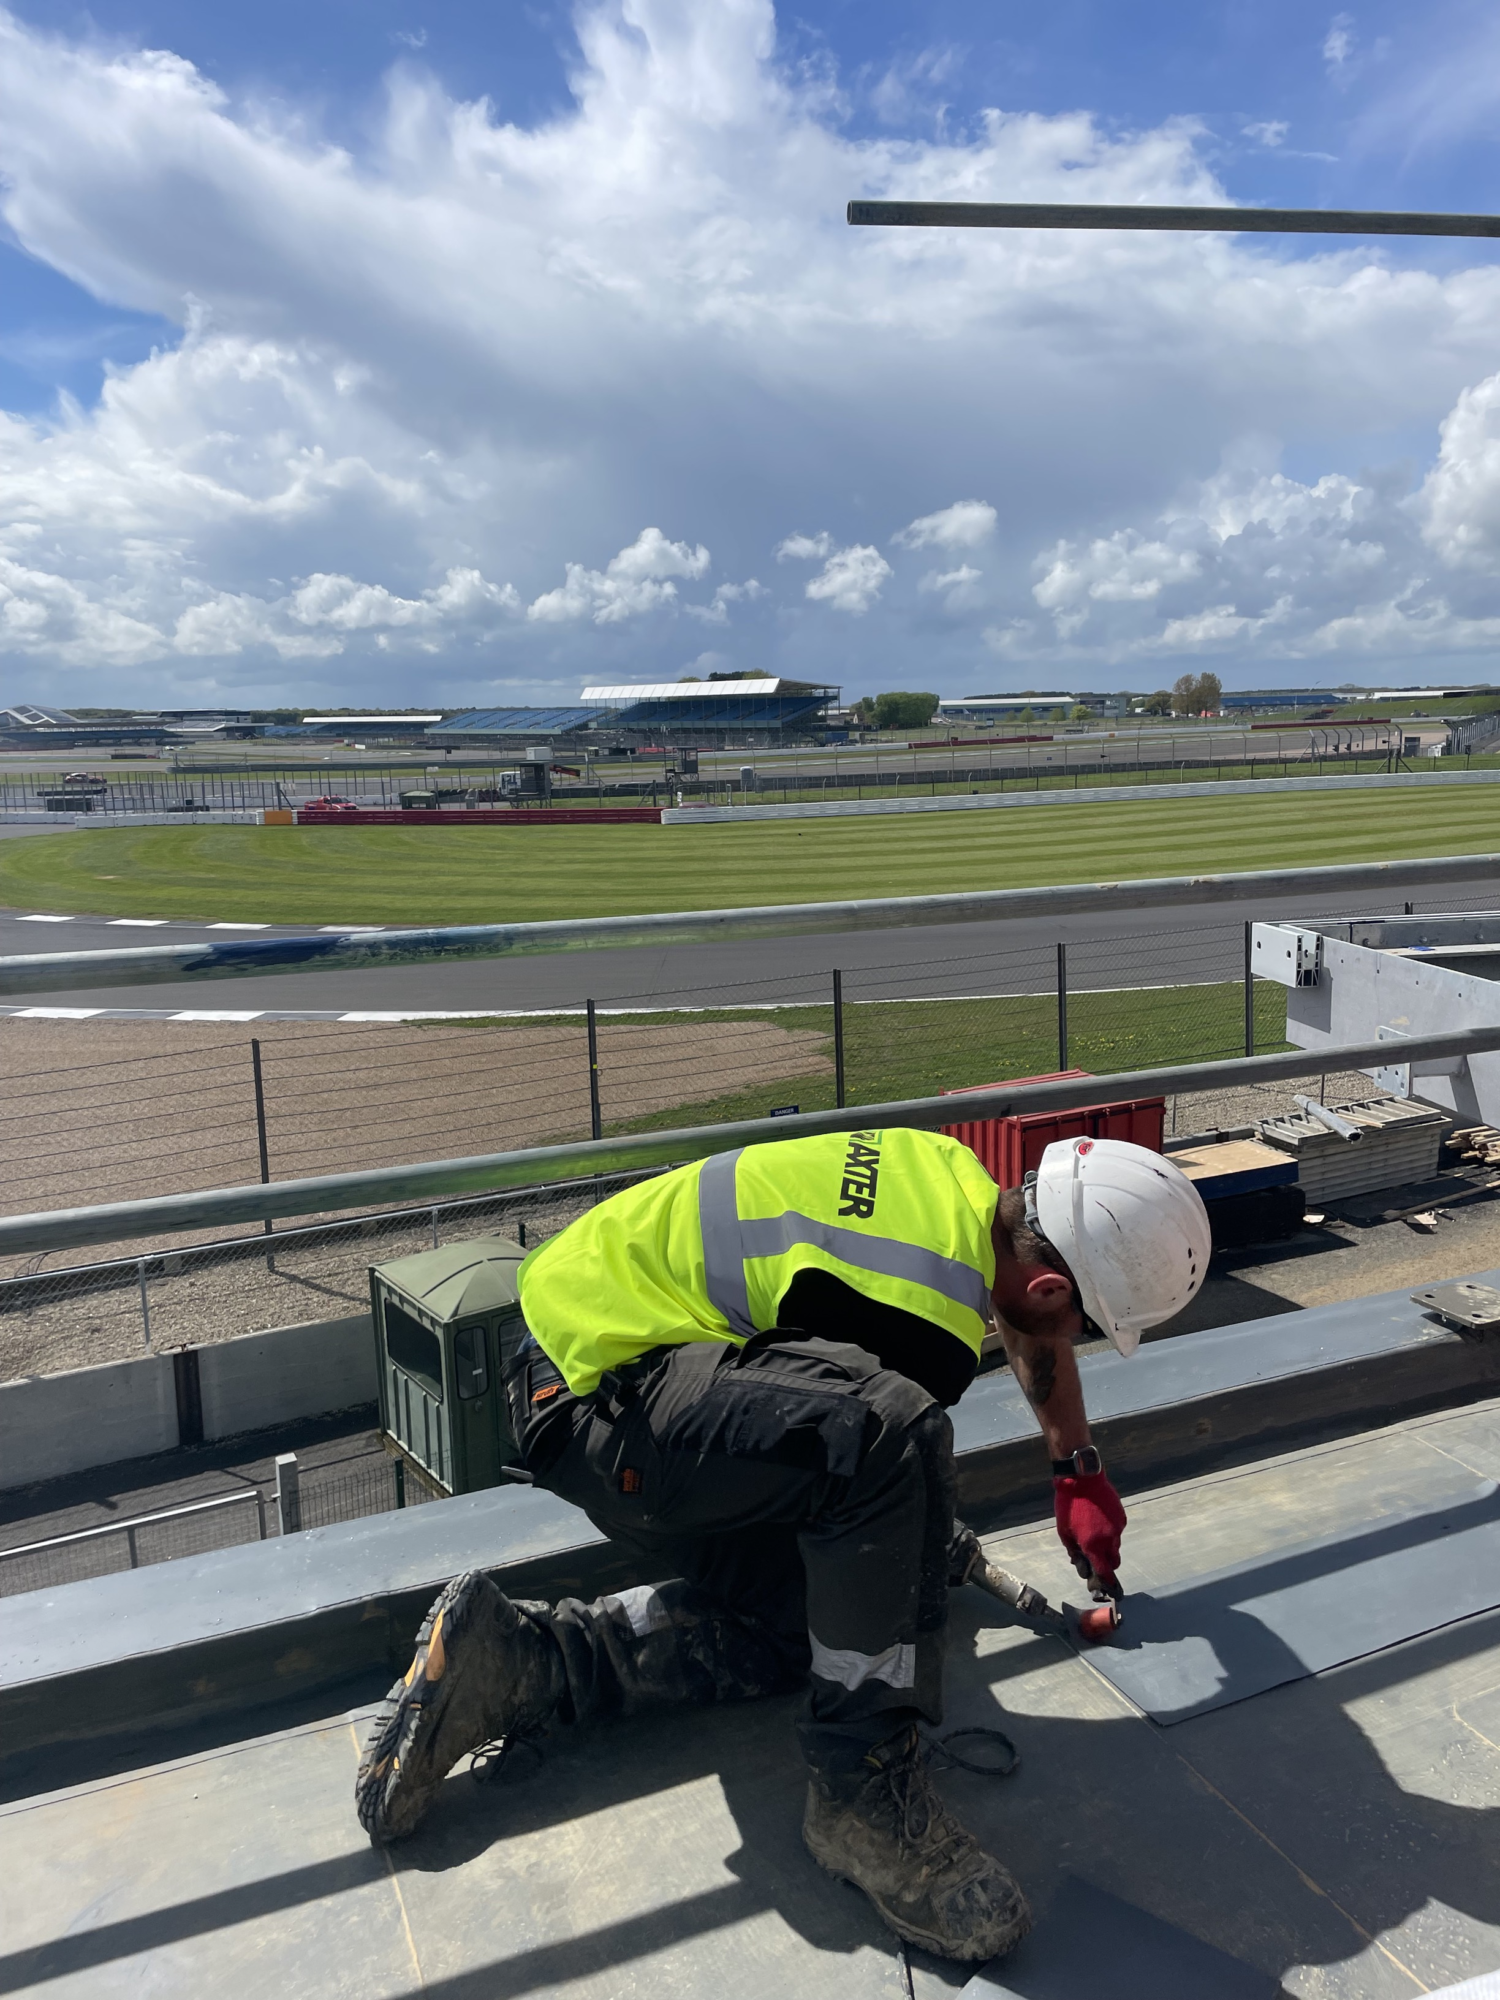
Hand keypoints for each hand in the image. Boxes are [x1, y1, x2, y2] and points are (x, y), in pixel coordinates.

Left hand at [1053, 1472, 1126, 1599]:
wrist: (1082, 1479)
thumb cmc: (1068, 1505)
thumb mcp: (1063, 1530)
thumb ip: (1073, 1550)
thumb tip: (1079, 1563)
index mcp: (1093, 1545)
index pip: (1105, 1571)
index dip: (1106, 1581)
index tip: (1107, 1586)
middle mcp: (1109, 1539)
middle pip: (1114, 1561)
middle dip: (1108, 1564)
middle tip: (1097, 1557)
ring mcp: (1118, 1527)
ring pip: (1116, 1545)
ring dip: (1108, 1546)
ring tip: (1093, 1531)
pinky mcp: (1122, 1516)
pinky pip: (1117, 1530)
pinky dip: (1110, 1530)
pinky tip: (1099, 1518)